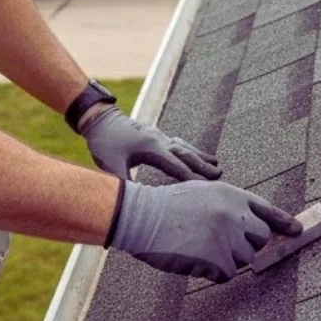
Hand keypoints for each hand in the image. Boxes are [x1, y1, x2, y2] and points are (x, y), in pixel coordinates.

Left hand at [80, 106, 220, 181]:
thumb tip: (135, 203)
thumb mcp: (110, 165)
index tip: (207, 186)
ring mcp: (159, 135)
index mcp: (152, 148)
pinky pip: (178, 143)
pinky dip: (189, 149)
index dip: (192, 177)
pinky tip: (194, 153)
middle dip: (203, 165)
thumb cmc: (104, 142)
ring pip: (185, 146)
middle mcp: (160, 140)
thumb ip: (124, 183)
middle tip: (220, 174)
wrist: (99, 118)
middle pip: (186, 154)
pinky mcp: (155, 135)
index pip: (176, 166)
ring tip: (216, 163)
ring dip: (200, 156)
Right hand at [109, 179, 302, 281]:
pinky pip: (227, 273)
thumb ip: (230, 206)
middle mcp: (235, 214)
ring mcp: (228, 236)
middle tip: (218, 240)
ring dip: (226, 258)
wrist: (143, 216)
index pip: (266, 210)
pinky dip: (213, 271)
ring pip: (244, 258)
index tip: (297, 231)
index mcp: (232, 195)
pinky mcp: (218, 258)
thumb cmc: (168, 206)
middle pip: (260, 238)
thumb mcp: (203, 193)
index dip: (283, 222)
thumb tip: (253, 226)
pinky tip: (194, 256)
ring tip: (198, 243)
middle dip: (245, 243)